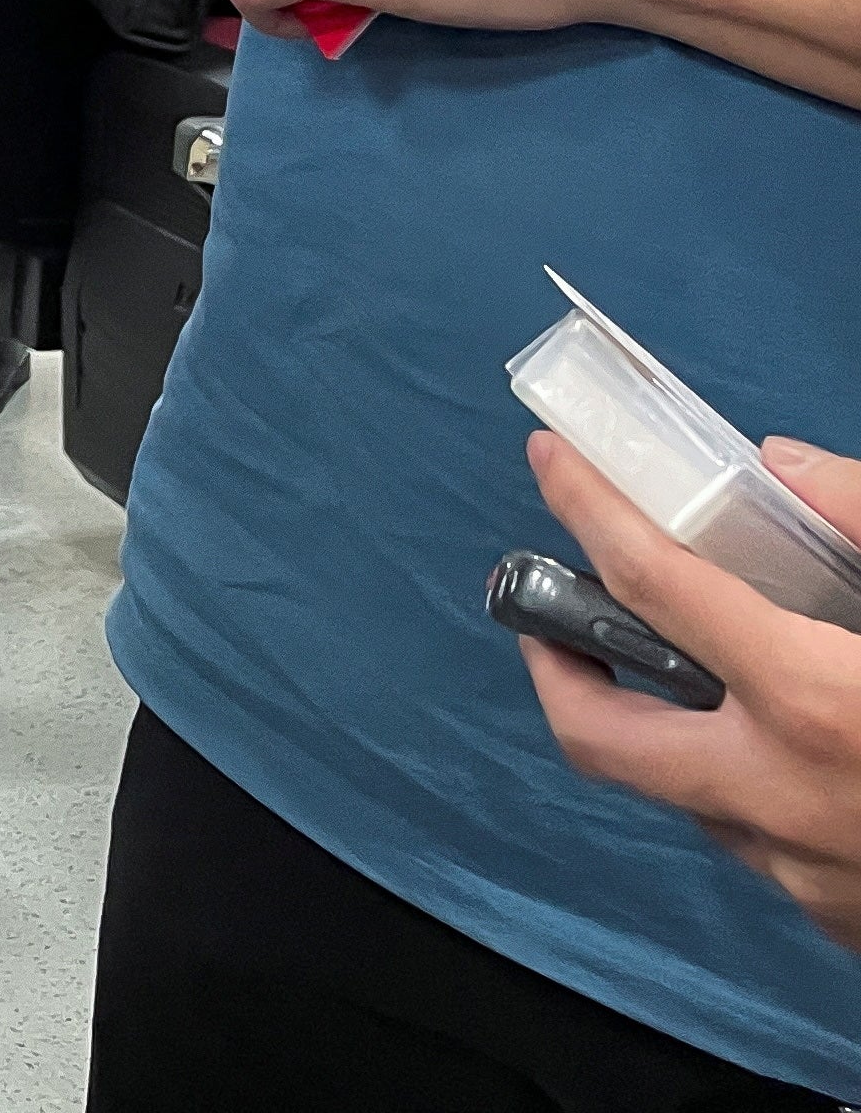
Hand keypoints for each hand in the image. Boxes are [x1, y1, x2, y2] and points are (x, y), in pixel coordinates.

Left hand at [523, 429, 860, 952]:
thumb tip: (785, 466)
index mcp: (812, 703)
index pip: (647, 583)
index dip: (585, 507)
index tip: (551, 460)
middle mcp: (780, 797)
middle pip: (595, 733)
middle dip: (556, 663)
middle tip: (561, 609)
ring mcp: (803, 874)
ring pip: (678, 793)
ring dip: (664, 727)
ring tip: (687, 666)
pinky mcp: (838, 923)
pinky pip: (756, 843)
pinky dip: (748, 786)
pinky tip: (796, 748)